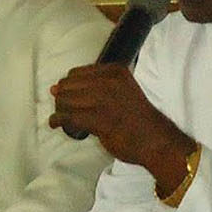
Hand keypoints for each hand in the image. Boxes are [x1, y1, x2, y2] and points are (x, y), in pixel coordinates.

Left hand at [49, 63, 194, 186]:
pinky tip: (55, 123)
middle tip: (63, 109)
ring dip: (59, 109)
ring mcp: (103, 100)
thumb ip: (96, 87)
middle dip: (62, 98)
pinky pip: (68, 117)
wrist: (156, 139)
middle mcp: (108, 82)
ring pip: (66, 100)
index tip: (67, 95)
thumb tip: (57, 88)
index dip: (68, 86)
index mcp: (114, 71)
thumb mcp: (122, 89)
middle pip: (68, 86)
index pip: (76, 73)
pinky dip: (58, 120)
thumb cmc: (138, 117)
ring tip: (59, 117)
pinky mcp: (99, 119)